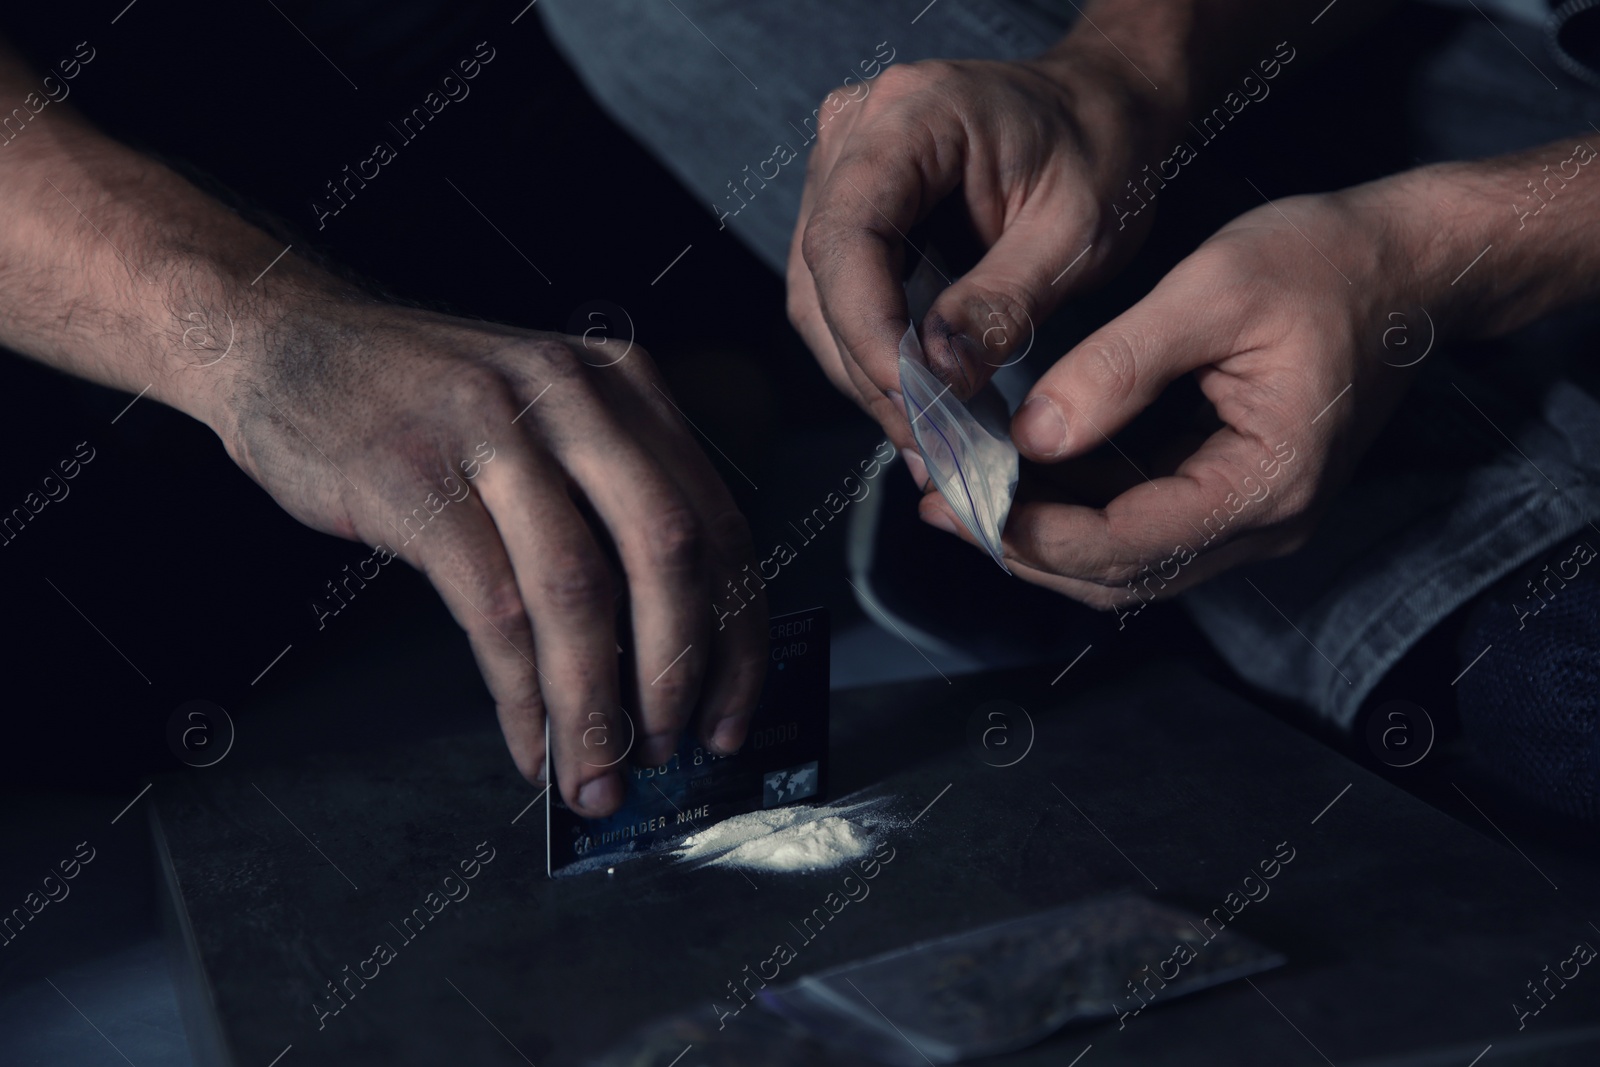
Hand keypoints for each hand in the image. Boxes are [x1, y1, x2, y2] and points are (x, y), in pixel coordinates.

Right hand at [213, 297, 767, 815]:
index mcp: (623, 385)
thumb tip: (660, 653)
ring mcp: (492, 430)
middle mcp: (572, 395)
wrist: (283, 340)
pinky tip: (526, 739)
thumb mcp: (542, 416)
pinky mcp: (415, 477)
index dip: (736, 636)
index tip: (730, 713)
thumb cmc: (419, 400)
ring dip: (595, 704)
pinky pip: (492, 608)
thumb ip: (608, 501)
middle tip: (667, 750)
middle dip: (677, 674)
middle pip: (668, 552)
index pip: (718, 523)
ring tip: (595, 772)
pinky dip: (519, 693)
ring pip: (578, 590)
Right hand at [785, 43, 1177, 458]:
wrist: (1104, 110)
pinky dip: (876, 353)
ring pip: (821, 297)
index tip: (914, 402)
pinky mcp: (851, 205)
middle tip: (931, 448)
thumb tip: (941, 378)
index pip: (848, 236)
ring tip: (930, 436)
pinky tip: (920, 398)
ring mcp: (842, 168)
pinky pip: (841, 293)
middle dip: (873, 371)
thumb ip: (1005, 303)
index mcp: (909, 114)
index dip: (869, 330)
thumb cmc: (1101, 151)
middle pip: (824, 277)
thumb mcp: (1076, 231)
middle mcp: (855, 134)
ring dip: (869, 373)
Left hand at [919, 181, 1430, 608]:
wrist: (1413, 261)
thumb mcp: (1213, 292)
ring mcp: (1254, 516)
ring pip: (1128, 562)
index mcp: (1265, 483)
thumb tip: (1032, 435)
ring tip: (962, 494)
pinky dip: (1081, 512)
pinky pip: (1146, 526)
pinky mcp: (1238, 492)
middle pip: (1119, 575)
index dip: (1032, 533)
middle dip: (1024, 547)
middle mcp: (1265, 522)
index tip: (955, 503)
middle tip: (938, 507)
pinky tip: (1024, 476)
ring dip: (1045, 537)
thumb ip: (1118, 368)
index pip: (1125, 544)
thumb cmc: (1327, 262)